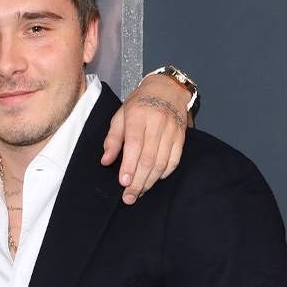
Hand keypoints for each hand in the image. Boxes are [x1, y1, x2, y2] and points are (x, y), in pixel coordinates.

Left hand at [101, 74, 189, 203]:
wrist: (167, 89)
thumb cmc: (139, 103)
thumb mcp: (120, 115)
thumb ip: (112, 139)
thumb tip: (105, 161)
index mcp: (138, 117)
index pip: (134, 145)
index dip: (129, 166)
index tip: (123, 182)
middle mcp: (157, 124)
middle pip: (149, 158)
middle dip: (138, 181)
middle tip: (129, 197)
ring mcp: (172, 131)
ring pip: (162, 162)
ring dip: (150, 181)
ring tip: (139, 192)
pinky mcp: (181, 137)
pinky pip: (175, 160)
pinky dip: (165, 173)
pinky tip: (154, 180)